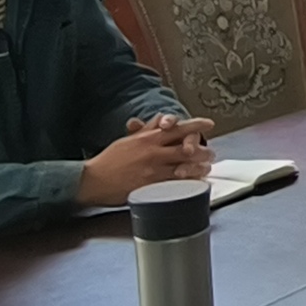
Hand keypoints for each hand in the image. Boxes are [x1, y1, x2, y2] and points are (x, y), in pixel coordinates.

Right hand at [75, 114, 213, 206]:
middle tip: (212, 152)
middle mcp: (153, 151)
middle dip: (203, 149)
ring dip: (199, 166)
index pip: (177, 128)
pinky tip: (196, 183)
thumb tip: (159, 120)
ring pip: (184, 165)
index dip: (196, 125)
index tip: (209, 124)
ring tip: (207, 167)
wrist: (94, 180)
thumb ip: (146, 130)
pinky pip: (175, 183)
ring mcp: (153, 169)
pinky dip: (188, 181)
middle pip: (186, 147)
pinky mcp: (152, 185)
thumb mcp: (128, 140)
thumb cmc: (109, 161)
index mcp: (147, 138)